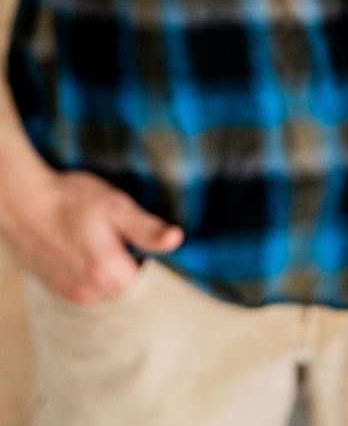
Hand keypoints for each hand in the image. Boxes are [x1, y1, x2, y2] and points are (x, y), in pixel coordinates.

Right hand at [0, 151, 182, 303]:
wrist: (23, 203)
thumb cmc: (71, 200)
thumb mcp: (115, 206)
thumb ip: (146, 228)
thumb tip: (176, 239)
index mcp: (109, 275)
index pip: (147, 283)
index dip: (149, 260)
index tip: (140, 241)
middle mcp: (90, 294)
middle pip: (127, 289)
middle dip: (130, 266)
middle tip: (118, 236)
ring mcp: (71, 295)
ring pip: (107, 291)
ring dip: (110, 271)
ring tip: (99, 241)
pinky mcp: (58, 290)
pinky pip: (87, 289)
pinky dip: (92, 274)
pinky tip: (84, 249)